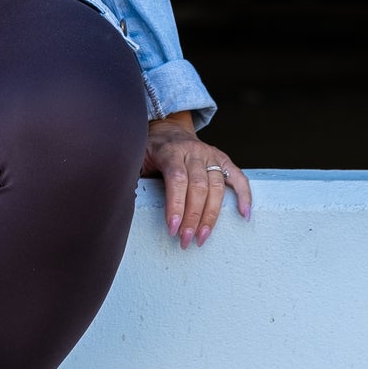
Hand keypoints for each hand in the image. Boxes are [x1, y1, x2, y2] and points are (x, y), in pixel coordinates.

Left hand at [140, 112, 250, 249]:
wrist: (168, 127)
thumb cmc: (151, 149)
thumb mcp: (137, 157)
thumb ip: (135, 175)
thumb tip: (122, 200)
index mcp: (170, 151)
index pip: (176, 179)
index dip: (176, 205)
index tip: (173, 228)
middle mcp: (193, 151)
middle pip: (198, 186)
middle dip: (192, 217)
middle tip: (186, 241)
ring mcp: (210, 155)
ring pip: (216, 187)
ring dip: (211, 216)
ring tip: (202, 238)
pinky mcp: (222, 159)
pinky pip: (238, 177)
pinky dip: (244, 196)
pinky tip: (244, 215)